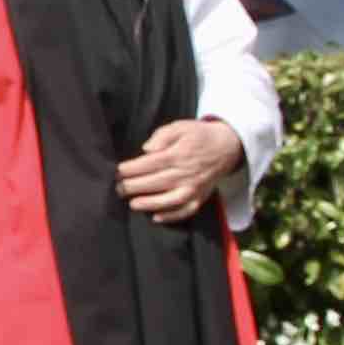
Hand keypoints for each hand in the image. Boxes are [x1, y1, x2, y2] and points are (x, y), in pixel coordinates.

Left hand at [114, 117, 242, 224]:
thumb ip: (162, 135)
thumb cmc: (198, 135)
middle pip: (156, 182)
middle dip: (133, 187)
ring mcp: (194, 188)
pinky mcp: (200, 198)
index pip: (150, 164)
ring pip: (170, 200)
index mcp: (179, 154)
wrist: (226, 147)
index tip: (116, 172)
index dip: (131, 169)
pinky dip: (172, 217)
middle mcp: (186, 173)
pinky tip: (156, 218)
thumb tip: (147, 149)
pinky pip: (186, 211)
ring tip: (132, 204)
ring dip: (150, 204)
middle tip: (117, 189)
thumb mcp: (180, 126)